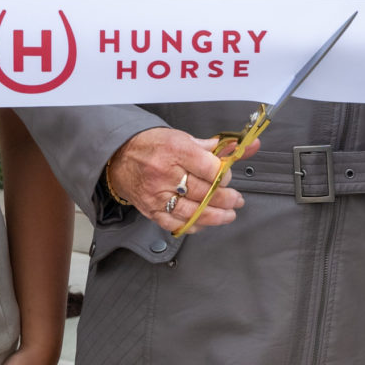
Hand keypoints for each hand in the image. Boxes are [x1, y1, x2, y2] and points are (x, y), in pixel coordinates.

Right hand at [104, 127, 252, 230]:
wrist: (120, 156)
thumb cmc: (154, 146)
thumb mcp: (183, 138)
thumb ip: (215, 147)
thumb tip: (243, 146)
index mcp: (175, 149)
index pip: (210, 168)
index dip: (224, 175)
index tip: (228, 177)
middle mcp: (164, 172)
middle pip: (204, 192)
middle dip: (226, 198)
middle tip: (236, 199)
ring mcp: (157, 194)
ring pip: (193, 212)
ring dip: (216, 216)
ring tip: (228, 214)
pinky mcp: (151, 209)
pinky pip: (176, 224)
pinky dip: (194, 225)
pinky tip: (205, 222)